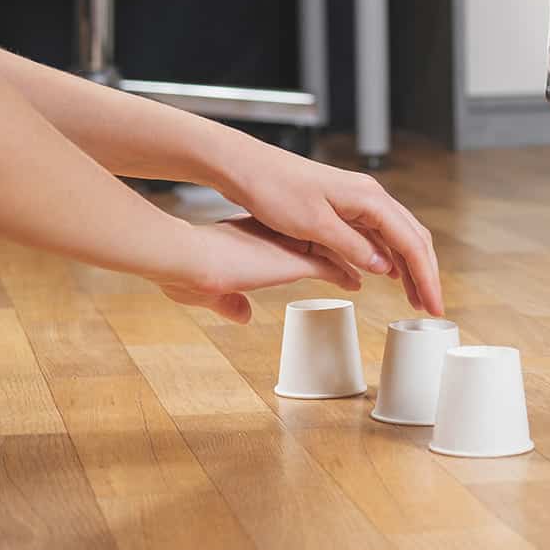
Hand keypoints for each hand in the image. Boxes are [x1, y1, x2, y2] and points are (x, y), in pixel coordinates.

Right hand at [160, 216, 361, 322]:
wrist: (188, 256)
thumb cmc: (185, 269)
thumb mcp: (207, 289)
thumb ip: (227, 303)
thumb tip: (243, 316)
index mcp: (255, 233)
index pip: (292, 237)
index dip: (309, 245)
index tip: (318, 253)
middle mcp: (277, 234)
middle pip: (319, 239)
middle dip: (340, 248)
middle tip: (356, 258)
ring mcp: (288, 245)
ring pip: (331, 250)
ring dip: (348, 262)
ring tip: (364, 272)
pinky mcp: (295, 260)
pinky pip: (331, 265)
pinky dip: (347, 274)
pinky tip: (359, 282)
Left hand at [214, 143, 442, 315]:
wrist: (248, 167)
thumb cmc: (275, 190)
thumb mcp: (313, 225)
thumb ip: (352, 246)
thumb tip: (385, 268)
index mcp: (369, 199)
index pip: (411, 243)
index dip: (426, 277)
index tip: (434, 306)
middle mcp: (370, 197)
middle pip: (412, 238)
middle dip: (425, 274)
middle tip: (431, 307)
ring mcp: (359, 200)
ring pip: (397, 237)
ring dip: (409, 267)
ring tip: (415, 298)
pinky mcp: (345, 207)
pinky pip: (378, 234)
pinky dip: (389, 257)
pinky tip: (389, 275)